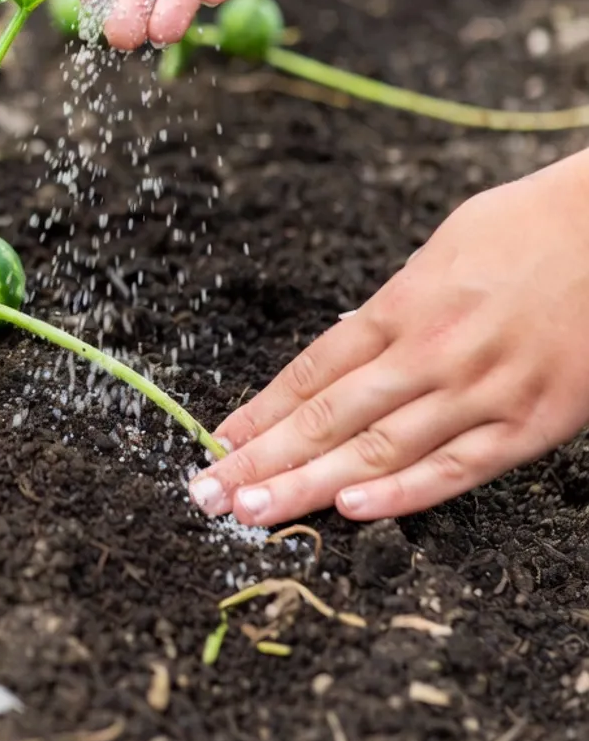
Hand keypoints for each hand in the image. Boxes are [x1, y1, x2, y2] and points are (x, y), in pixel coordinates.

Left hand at [188, 151, 588, 525]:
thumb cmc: (526, 229)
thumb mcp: (442, 249)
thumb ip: (394, 306)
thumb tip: (347, 345)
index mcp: (404, 303)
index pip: (314, 370)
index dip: (262, 412)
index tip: (219, 442)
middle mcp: (431, 351)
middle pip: (331, 416)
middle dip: (264, 459)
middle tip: (209, 495)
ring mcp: (481, 391)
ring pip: (380, 450)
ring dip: (310, 485)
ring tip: (254, 512)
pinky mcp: (531, 422)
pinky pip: (457, 468)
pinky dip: (402, 494)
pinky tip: (351, 511)